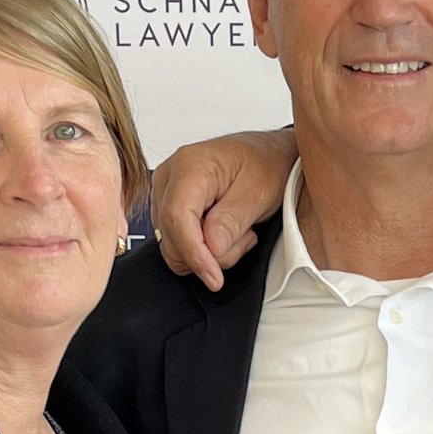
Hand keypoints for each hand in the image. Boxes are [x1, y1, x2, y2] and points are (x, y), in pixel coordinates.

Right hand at [148, 128, 298, 288]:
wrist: (266, 156)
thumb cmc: (264, 166)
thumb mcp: (258, 194)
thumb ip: (232, 221)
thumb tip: (211, 248)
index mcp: (189, 166)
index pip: (177, 218)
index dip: (194, 253)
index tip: (214, 277)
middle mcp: (169, 177)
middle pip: (172, 236)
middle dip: (208, 254)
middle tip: (244, 239)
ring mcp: (165, 192)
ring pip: (173, 245)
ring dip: (208, 252)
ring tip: (237, 231)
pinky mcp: (169, 207)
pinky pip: (177, 242)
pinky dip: (203, 247)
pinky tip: (224, 232)